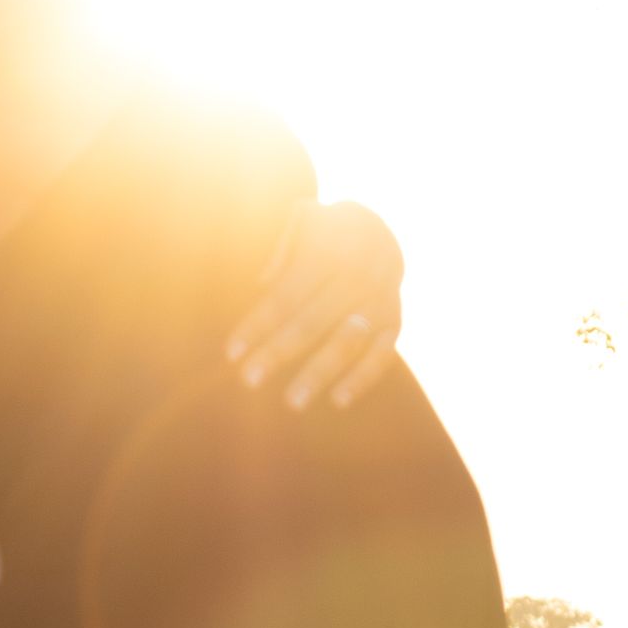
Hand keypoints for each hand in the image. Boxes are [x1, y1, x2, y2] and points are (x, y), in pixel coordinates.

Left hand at [225, 198, 403, 411]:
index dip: (259, 325)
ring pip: (347, 342)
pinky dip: (362, 378)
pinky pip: (381, 354)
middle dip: (279, 352)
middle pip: (313, 322)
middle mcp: (358, 275)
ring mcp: (380, 300)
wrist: (376, 229)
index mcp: (328, 249)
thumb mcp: (296, 225)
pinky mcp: (394, 321)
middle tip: (249, 380)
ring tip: (292, 403)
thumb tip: (260, 281)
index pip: (287, 295)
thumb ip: (276, 248)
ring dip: (319, 373)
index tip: (232, 353)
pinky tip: (337, 401)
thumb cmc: (315, 235)